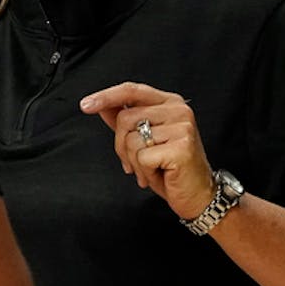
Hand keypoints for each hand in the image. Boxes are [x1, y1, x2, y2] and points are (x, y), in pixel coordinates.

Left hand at [80, 81, 215, 219]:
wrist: (198, 195)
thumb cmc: (171, 168)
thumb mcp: (144, 141)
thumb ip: (125, 121)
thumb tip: (102, 106)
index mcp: (170, 102)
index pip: (132, 90)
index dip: (106, 96)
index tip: (85, 105)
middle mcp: (179, 110)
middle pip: (125, 119)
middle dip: (122, 146)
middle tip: (137, 163)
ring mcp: (182, 127)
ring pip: (132, 140)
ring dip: (135, 162)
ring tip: (152, 169)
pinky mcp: (181, 147)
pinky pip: (142, 157)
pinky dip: (145, 172)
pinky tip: (160, 175)